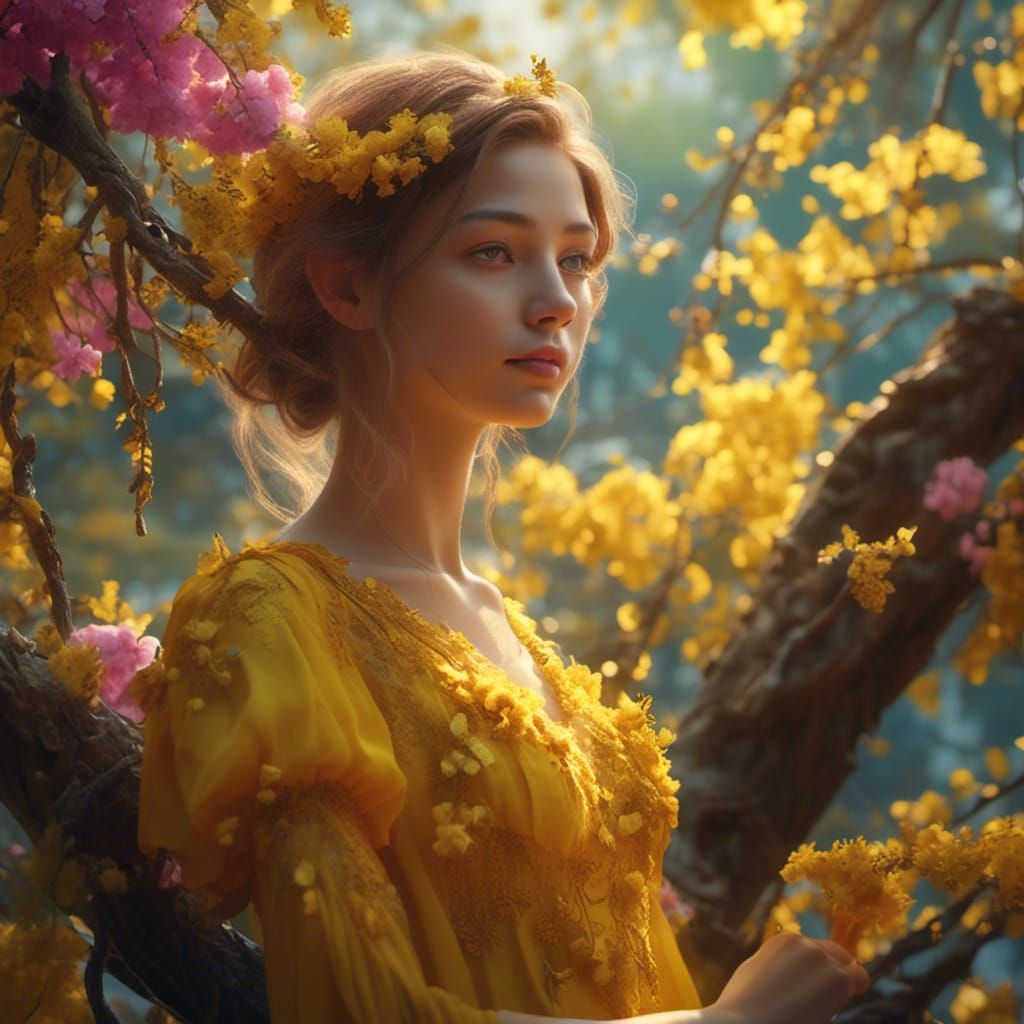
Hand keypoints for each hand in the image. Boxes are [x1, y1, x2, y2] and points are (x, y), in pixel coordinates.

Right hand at [705, 930, 869, 1023]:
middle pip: (838, 955)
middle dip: (838, 973)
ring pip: (852, 969)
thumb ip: (778, 964)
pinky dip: (856, 991)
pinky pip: (860, 981)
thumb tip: (791, 971)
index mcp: (785, 941)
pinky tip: (834, 1007)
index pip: (817, 950)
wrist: (743, 1023)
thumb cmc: (743, 1006)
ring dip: (844, 986)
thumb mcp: (756, 972)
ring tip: (823, 1006)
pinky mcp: (838, 979)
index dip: (821, 970)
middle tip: (828, 999)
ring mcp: (823, 959)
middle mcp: (805, 944)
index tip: (817, 987)